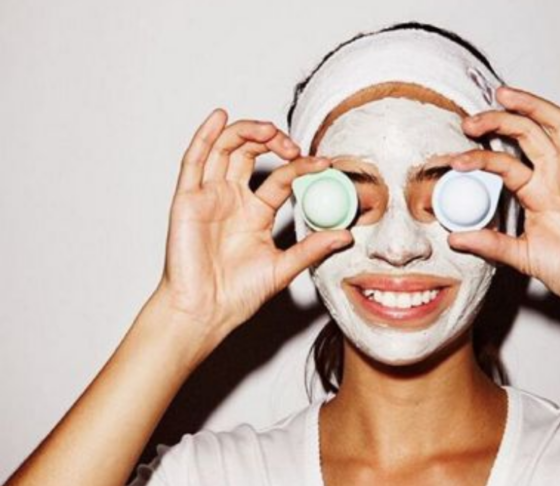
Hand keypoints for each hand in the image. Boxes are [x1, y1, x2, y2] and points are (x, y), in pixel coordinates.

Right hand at [154, 109, 352, 344]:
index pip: (280, 178)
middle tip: (293, 147)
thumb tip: (346, 235)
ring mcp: (209, 196)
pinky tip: (219, 117)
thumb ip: (312, 248)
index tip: (324, 163)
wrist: (205, 312)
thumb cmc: (237, 294)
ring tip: (269, 131)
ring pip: (225, 149)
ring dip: (247, 132)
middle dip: (273, 142)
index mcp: (255, 213)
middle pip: (251, 154)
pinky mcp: (187, 199)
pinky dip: (204, 135)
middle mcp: (232, 199)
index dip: (301, 166)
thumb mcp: (283, 268)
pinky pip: (194, 161)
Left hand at [448, 86, 559, 332]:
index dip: (480, 157)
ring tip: (505, 96)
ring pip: (559, 126)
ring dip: (533, 106)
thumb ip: (489, 244)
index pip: (504, 162)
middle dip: (498, 121)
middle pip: (527, 133)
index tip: (456, 161)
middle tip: (470, 121)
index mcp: (535, 190)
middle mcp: (556, 176)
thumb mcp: (520, 255)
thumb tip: (453, 239)